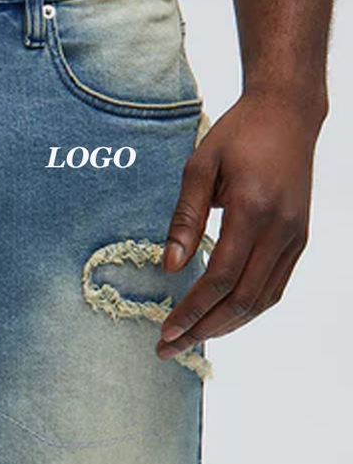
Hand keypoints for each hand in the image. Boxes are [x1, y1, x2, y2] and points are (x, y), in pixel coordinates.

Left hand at [157, 87, 324, 359]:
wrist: (288, 114)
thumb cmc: (237, 136)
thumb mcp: (198, 167)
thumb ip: (183, 218)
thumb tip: (169, 268)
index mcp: (252, 210)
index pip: (219, 278)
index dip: (192, 310)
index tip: (165, 331)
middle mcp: (280, 230)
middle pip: (241, 299)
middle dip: (203, 329)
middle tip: (169, 348)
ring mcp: (295, 237)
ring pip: (261, 299)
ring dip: (225, 326)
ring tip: (191, 340)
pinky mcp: (299, 239)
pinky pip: (274, 286)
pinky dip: (247, 309)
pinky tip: (221, 318)